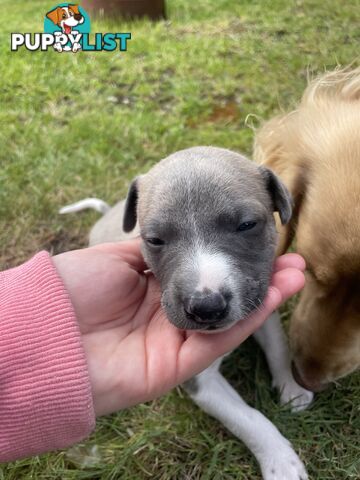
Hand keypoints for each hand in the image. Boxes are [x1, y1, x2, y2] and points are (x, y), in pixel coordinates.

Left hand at [53, 240, 304, 415]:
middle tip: (288, 258)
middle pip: (221, 297)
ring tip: (294, 273)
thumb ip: (157, 253)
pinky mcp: (177, 367)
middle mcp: (168, 314)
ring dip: (263, 297)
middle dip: (256, 278)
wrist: (47, 330)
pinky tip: (271, 295)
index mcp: (153, 288)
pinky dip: (246, 319)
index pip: (203, 273)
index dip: (229, 258)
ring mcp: (174, 341)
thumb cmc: (75, 288)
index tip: (255, 239)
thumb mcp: (118, 257)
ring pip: (228, 319)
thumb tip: (181, 239)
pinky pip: (218, 341)